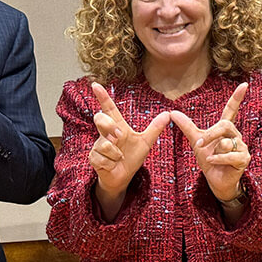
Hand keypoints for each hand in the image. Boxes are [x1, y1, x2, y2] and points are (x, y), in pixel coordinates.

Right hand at [85, 83, 170, 200]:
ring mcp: (98, 145)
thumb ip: (155, 128)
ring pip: (105, 144)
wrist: (123, 177)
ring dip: (116, 154)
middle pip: (100, 119)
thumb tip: (168, 114)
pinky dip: (111, 163)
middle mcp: (105, 133)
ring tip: (119, 158)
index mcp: (118, 126)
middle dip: (109, 127)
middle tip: (119, 137)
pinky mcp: (93, 157)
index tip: (95, 84)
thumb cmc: (131, 157)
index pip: (109, 108)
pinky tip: (112, 165)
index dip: (102, 97)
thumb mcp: (146, 142)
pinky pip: (102, 157)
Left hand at [171, 83, 249, 203]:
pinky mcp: (243, 159)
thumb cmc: (209, 160)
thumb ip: (186, 127)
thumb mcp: (196, 141)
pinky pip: (230, 155)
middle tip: (198, 144)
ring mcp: (242, 147)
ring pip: (226, 142)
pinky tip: (213, 162)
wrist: (216, 181)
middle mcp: (236, 135)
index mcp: (225, 129)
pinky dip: (218, 159)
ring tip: (210, 158)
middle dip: (210, 135)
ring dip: (213, 151)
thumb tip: (172, 112)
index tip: (244, 84)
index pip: (231, 110)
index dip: (237, 98)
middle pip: (224, 126)